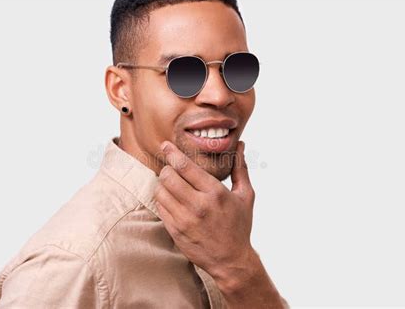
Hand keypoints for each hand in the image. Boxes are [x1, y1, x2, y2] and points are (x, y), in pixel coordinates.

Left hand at [154, 140, 255, 281]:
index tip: (165, 145)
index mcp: (215, 192)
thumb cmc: (239, 226)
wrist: (231, 260)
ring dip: (162, 184)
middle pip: (168, 176)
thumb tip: (239, 145)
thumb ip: (240, 168)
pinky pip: (160, 207)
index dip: (172, 153)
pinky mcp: (175, 230)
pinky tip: (171, 199)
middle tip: (171, 168)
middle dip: (167, 168)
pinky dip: (162, 199)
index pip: (185, 166)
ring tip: (171, 184)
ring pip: (160, 191)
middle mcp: (198, 205)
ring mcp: (184, 219)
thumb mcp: (245, 196)